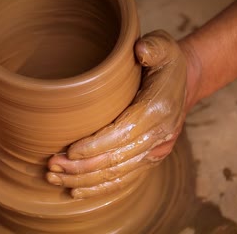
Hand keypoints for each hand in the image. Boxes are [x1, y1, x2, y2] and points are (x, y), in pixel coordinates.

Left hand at [46, 30, 196, 198]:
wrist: (184, 83)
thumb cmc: (165, 63)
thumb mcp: (164, 46)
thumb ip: (154, 46)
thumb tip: (140, 51)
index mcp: (158, 109)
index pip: (124, 133)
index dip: (96, 145)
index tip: (69, 151)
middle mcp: (159, 135)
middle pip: (117, 159)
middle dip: (82, 167)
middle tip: (51, 167)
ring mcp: (155, 150)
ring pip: (118, 174)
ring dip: (85, 180)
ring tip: (55, 178)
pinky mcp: (149, 159)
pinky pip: (124, 179)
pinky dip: (100, 188)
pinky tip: (77, 190)